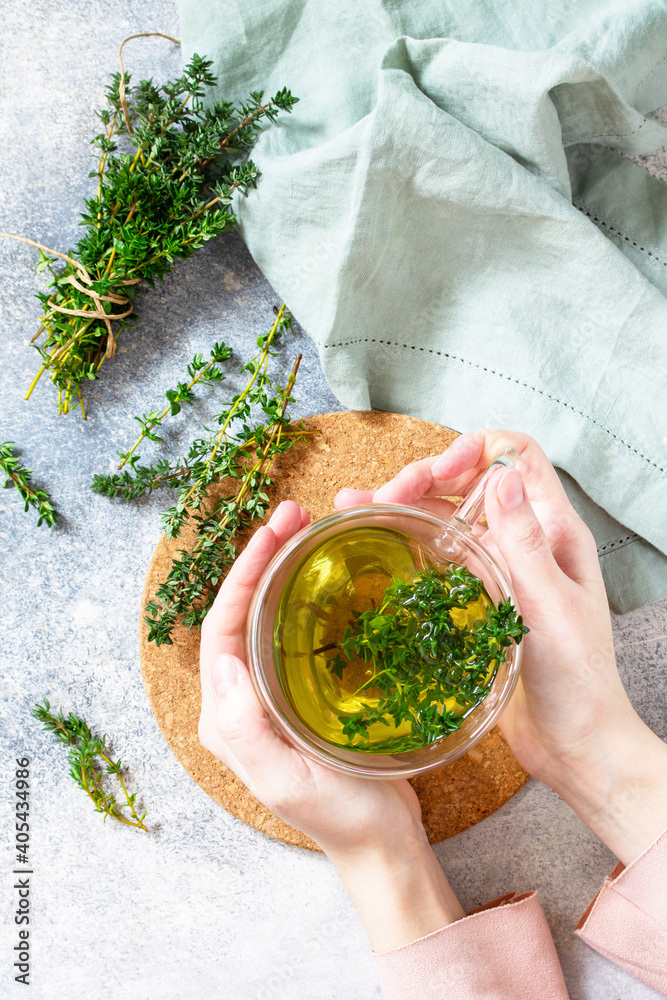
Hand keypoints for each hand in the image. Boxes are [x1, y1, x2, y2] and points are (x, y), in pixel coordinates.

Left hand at [199, 500, 463, 948]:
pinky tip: (334, 571)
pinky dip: (311, 593)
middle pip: (243, 610)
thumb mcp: (286, 778)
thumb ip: (245, 724)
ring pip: (272, 613)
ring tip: (310, 530)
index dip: (242, 574)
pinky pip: (300, 629)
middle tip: (294, 514)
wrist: (383, 842)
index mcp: (229, 713)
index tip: (272, 532)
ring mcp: (276, 690)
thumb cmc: (340, 816)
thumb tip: (222, 655)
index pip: (223, 627)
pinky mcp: (307, 689)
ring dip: (284, 568)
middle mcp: (244, 696)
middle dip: (261, 558)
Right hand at [336, 430, 666, 864]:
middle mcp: (525, 540)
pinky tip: (371, 540)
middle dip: (424, 476)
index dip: (475, 449)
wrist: (576, 744)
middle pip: (470, 482)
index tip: (437, 470)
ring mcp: (499, 567)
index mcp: (555, 531)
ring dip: (403, 504)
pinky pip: (438, 554)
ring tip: (354, 505)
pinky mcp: (476, 597)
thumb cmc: (579, 681)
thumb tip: (501, 475)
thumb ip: (525, 543)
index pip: (518, 457)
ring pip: (447, 515)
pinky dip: (404, 540)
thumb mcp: (550, 608)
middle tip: (381, 495)